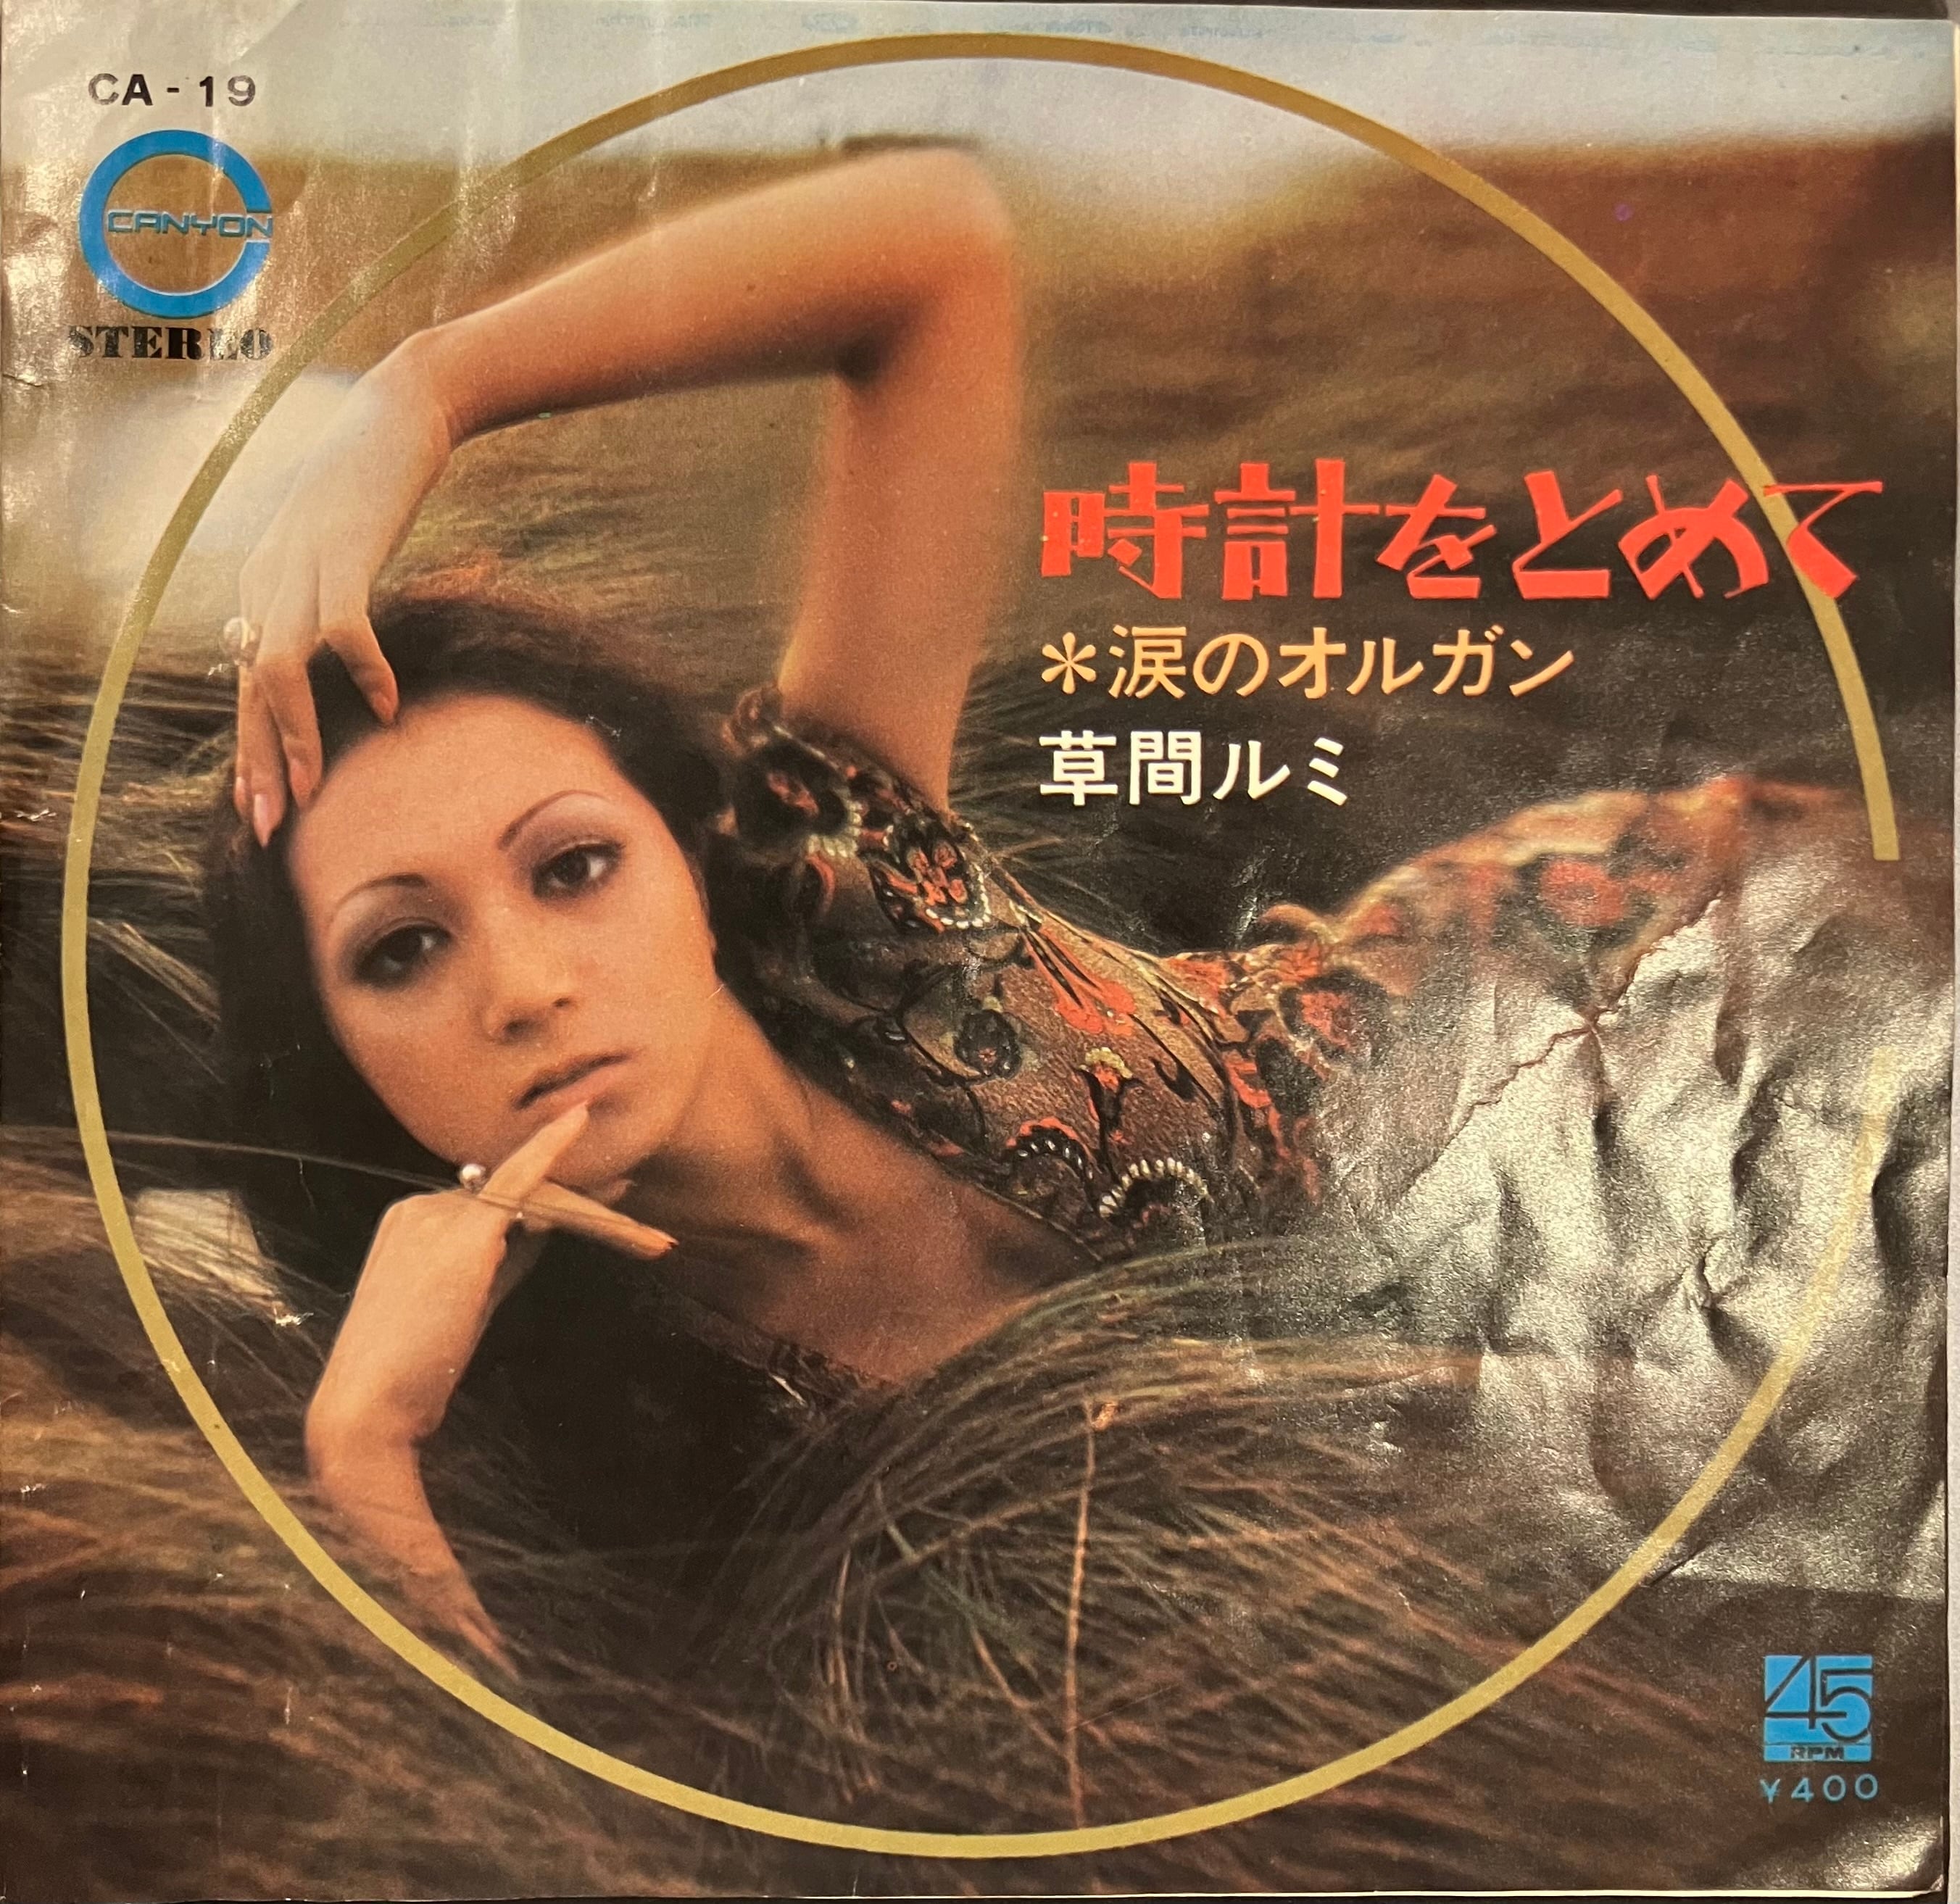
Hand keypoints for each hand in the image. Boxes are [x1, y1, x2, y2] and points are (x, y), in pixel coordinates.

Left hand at [233, 344, 455, 841]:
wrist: (398, 410)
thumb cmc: (376, 479)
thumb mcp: (336, 544)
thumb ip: (319, 594)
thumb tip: (331, 650)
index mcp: (264, 586)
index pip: (248, 684)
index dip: (251, 749)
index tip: (260, 806)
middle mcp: (268, 581)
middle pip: (250, 688)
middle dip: (257, 764)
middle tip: (267, 825)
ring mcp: (300, 566)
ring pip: (279, 669)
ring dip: (292, 736)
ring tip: (312, 789)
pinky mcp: (343, 552)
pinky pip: (342, 628)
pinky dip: (362, 672)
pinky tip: (387, 708)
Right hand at [303, 1104, 669, 1670]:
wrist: (367, 1410)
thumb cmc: (412, 1374)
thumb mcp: (465, 1308)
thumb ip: (499, 1264)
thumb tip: (540, 1230)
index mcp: (411, 1226)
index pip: (495, 1206)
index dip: (551, 1205)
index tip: (600, 1201)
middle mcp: (420, 1208)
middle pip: (518, 1197)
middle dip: (583, 1208)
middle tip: (636, 1215)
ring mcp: (438, 1215)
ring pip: (533, 1198)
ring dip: (593, 1215)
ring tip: (649, 1239)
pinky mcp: (463, 1232)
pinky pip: (519, 1183)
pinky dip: (551, 1151)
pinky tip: (579, 1124)